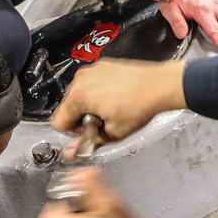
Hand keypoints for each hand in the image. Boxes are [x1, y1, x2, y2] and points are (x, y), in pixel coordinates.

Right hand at [50, 58, 187, 141]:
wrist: (159, 85)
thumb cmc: (139, 106)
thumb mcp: (113, 133)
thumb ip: (88, 142)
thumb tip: (72, 152)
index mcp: (78, 96)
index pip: (58, 122)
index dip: (72, 132)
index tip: (88, 132)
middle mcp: (80, 79)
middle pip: (67, 106)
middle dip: (80, 117)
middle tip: (102, 123)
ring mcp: (91, 70)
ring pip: (79, 94)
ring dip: (89, 105)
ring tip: (110, 110)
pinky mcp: (102, 66)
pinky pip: (91, 83)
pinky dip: (97, 93)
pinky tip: (115, 99)